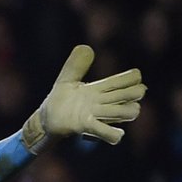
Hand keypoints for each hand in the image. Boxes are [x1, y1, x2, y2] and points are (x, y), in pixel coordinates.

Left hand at [24, 46, 145, 147]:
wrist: (46, 121)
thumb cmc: (59, 101)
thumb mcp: (66, 80)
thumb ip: (76, 65)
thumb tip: (85, 47)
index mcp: (99, 90)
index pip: (123, 81)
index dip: (131, 78)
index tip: (134, 76)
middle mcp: (101, 103)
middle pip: (127, 96)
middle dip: (134, 93)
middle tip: (136, 92)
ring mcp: (95, 115)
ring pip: (122, 112)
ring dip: (128, 111)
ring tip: (132, 110)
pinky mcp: (86, 127)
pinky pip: (104, 131)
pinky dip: (112, 133)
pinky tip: (118, 134)